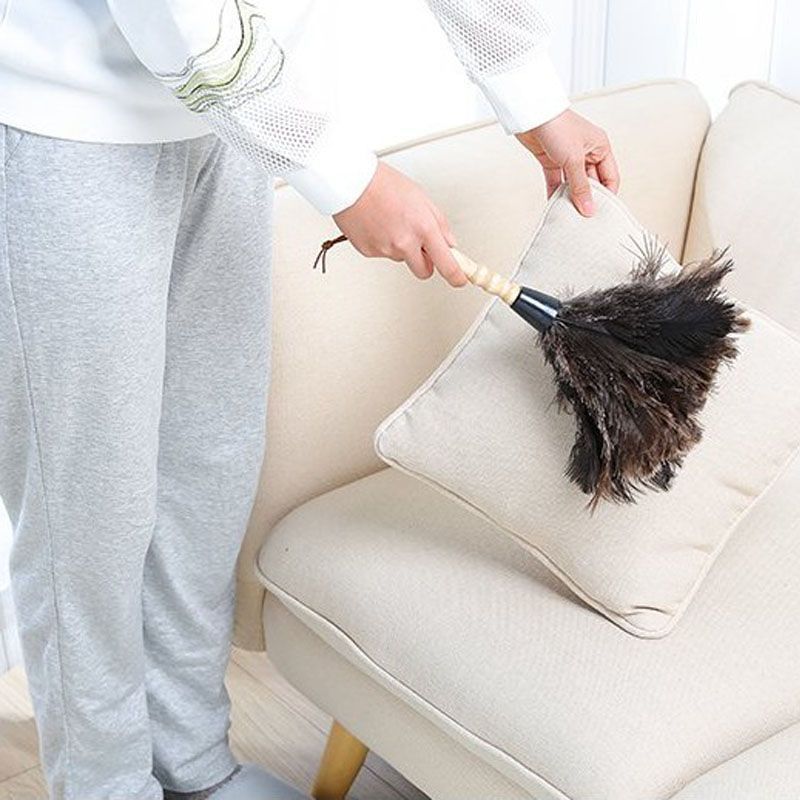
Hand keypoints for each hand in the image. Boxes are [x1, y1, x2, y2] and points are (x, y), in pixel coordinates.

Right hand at [333, 162, 466, 286]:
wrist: (350, 182)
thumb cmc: (383, 184)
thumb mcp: (422, 198)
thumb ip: (439, 224)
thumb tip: (449, 243)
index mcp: (423, 228)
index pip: (447, 264)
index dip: (456, 276)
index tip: (460, 279)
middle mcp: (405, 243)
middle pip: (424, 271)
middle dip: (425, 262)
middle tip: (420, 247)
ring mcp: (386, 250)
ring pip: (401, 258)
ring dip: (401, 247)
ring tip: (391, 222)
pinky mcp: (369, 252)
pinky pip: (383, 253)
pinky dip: (382, 243)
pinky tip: (377, 225)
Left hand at [516, 109, 619, 216]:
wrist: (532, 115)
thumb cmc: (558, 128)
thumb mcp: (573, 160)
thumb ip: (581, 186)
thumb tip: (589, 209)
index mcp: (600, 147)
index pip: (610, 177)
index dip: (607, 195)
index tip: (601, 214)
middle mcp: (587, 152)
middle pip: (591, 182)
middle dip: (588, 199)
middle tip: (583, 219)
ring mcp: (568, 157)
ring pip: (573, 183)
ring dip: (570, 198)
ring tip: (569, 216)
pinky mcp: (551, 160)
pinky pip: (556, 181)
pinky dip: (555, 193)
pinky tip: (553, 207)